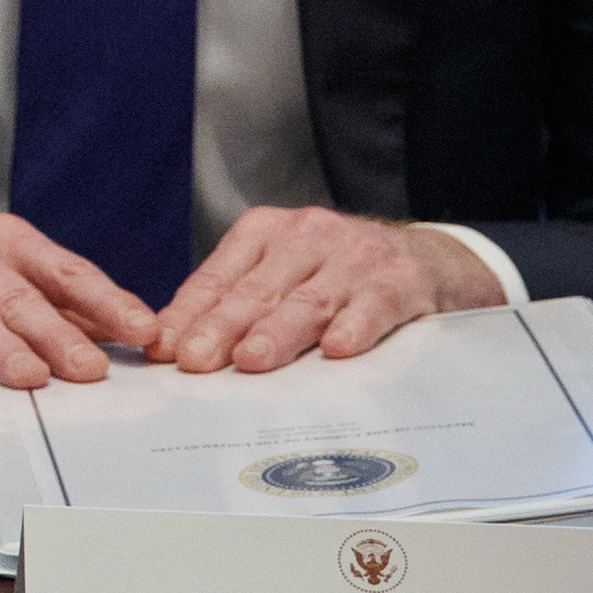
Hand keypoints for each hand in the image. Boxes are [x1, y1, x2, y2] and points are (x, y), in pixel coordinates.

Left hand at [145, 209, 494, 374]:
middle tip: (196, 361)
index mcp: (266, 231)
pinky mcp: (404, 279)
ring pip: (310, 300)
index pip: (218, 277)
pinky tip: (337, 350)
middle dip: (222, 327)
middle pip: (257, 290)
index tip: (164, 348)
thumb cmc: (336, 276)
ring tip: (250, 361)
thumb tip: (172, 347)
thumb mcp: (281, 276)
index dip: (189, 314)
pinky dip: (355, 326)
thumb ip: (233, 304)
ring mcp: (357, 255)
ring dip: (278, 333)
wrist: (428, 260)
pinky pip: (375, 304)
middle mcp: (309, 235)